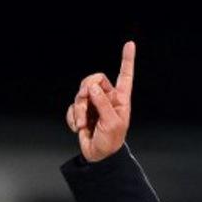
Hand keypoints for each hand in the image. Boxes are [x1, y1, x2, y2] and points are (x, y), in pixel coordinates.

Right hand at [65, 40, 134, 162]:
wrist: (98, 156)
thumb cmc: (111, 142)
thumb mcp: (111, 123)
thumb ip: (102, 103)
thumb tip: (92, 87)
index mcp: (120, 99)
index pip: (124, 75)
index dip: (127, 60)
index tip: (129, 44)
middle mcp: (107, 98)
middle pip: (94, 80)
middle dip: (86, 91)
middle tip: (84, 102)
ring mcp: (93, 104)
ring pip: (80, 94)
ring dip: (78, 109)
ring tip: (82, 124)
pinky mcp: (81, 112)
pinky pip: (72, 106)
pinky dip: (72, 117)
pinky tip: (78, 128)